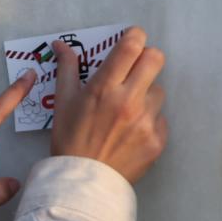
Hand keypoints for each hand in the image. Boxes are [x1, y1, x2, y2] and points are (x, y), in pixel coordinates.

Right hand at [50, 27, 167, 183]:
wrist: (82, 184)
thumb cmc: (69, 139)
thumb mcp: (63, 102)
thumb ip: (66, 68)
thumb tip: (61, 44)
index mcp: (104, 87)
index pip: (131, 46)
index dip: (135, 36)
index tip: (131, 40)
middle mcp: (129, 101)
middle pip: (155, 59)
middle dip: (147, 58)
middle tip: (135, 69)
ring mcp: (146, 121)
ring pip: (158, 91)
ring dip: (146, 94)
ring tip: (127, 112)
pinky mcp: (157, 140)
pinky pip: (160, 118)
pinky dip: (149, 121)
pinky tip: (132, 133)